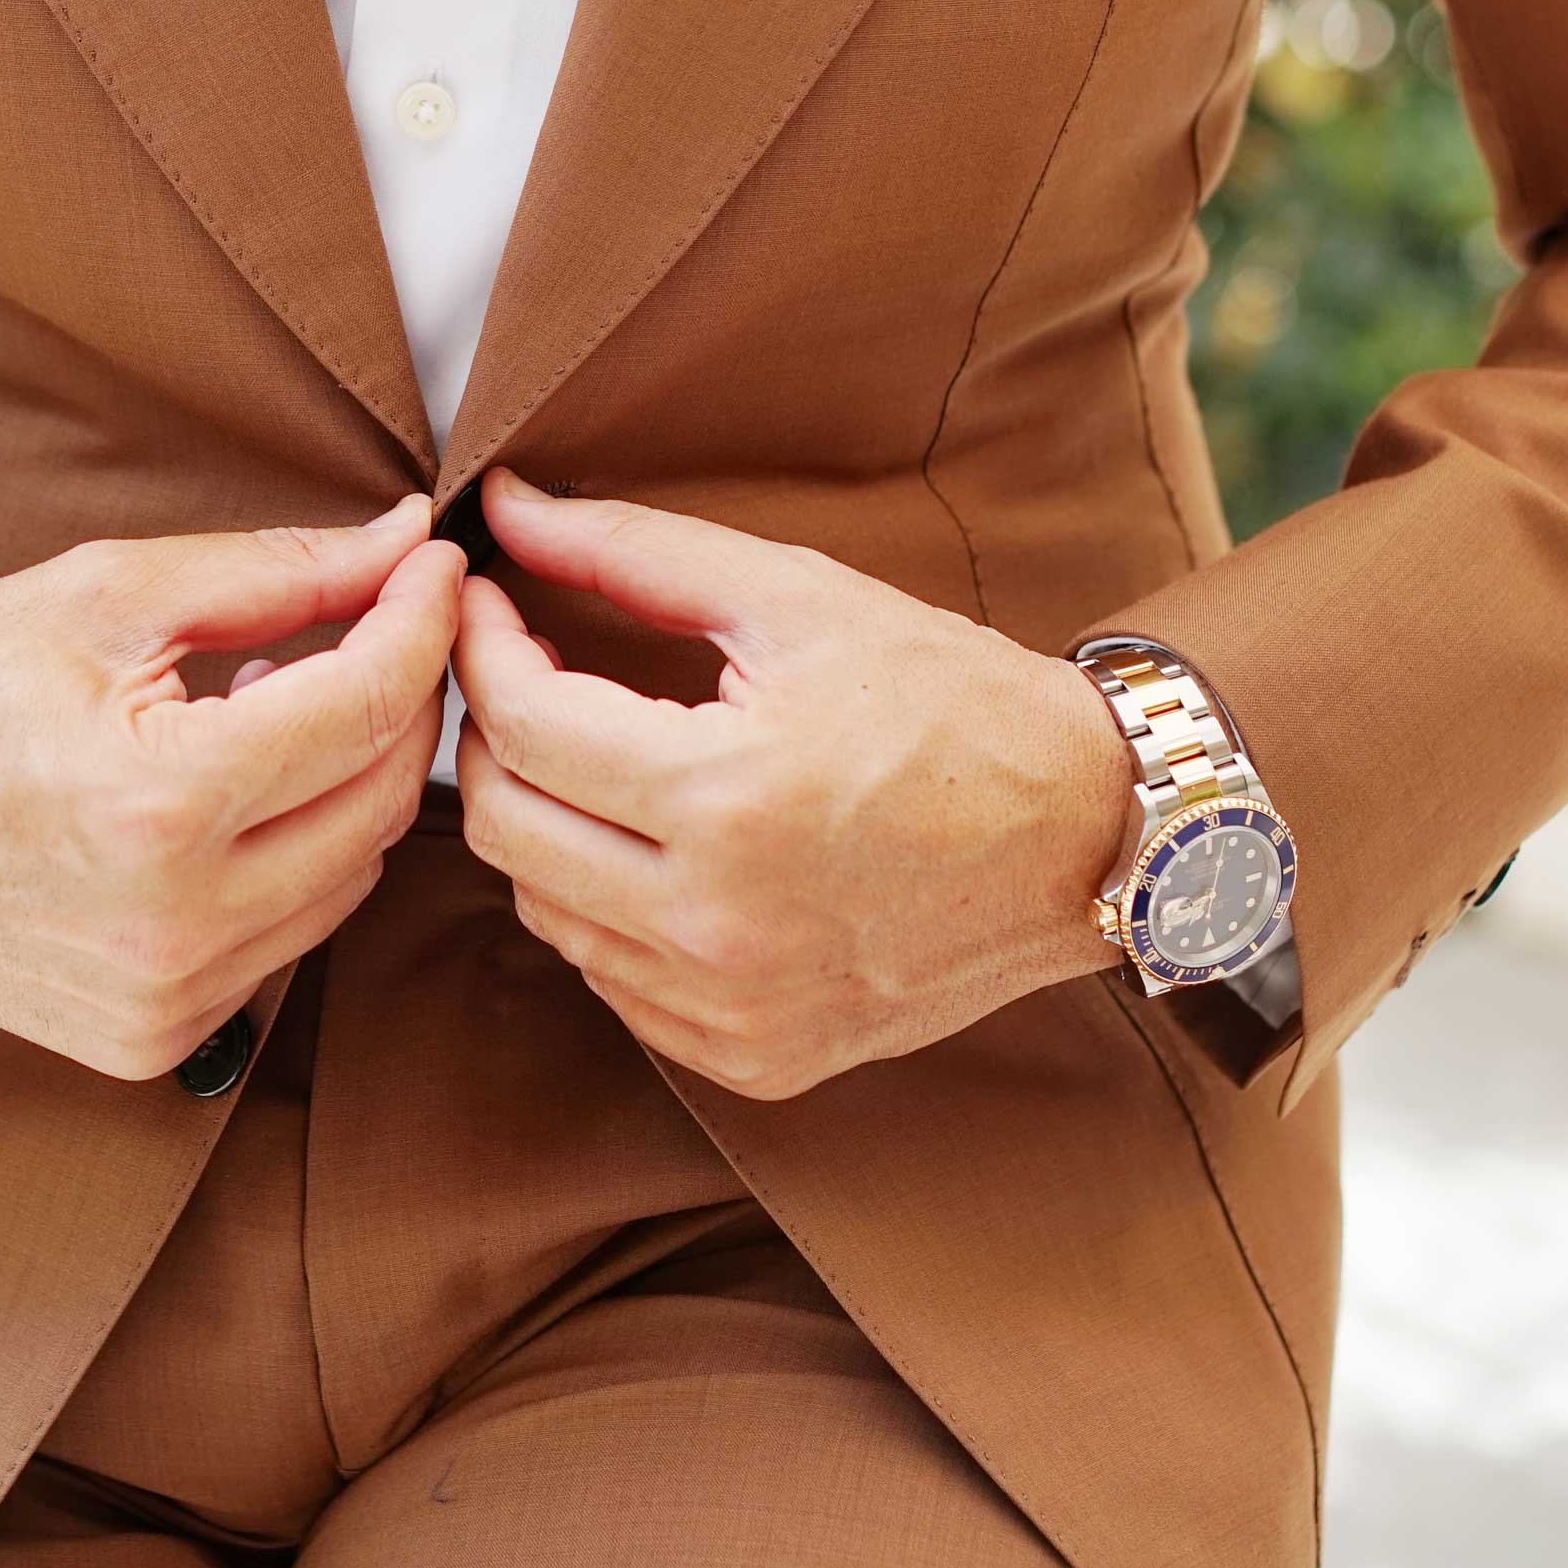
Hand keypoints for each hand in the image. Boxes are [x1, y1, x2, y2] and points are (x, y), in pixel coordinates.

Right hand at [0, 498, 460, 1081]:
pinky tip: (230, 793)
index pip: (369, 705)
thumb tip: (403, 542)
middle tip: (377, 620)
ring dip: (350, 782)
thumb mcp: (107, 595)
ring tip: (279, 703)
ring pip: (353, 876)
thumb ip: (276, 573)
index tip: (433, 564)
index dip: (421, 620)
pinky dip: (292, 856)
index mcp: (161, 805)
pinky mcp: (152, 1042)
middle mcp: (175, 925)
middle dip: (400, 697)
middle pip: (386, 799)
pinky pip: (287, 937)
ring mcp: (166, 1001)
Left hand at [453, 471, 1130, 1100]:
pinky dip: (606, 908)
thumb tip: (507, 508)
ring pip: (545, 912)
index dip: (480, 649)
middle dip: (490, 736)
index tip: (487, 601)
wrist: (1086, 836)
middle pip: (503, 830)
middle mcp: (718, 926)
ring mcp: (734, 1010)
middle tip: (522, 672)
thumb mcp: (796, 598)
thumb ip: (632, 551)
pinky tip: (657, 845)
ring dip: (544, 822)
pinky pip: (614, 982)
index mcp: (728, 800)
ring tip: (596, 753)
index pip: (523, 728)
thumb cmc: (949, 698)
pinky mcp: (754, 1060)